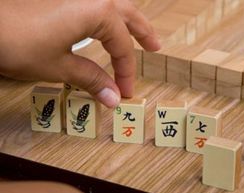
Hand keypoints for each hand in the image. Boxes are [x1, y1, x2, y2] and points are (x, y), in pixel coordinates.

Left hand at [0, 0, 159, 107]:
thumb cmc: (19, 42)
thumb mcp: (60, 66)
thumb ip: (92, 79)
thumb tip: (113, 98)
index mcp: (98, 10)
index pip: (122, 46)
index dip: (126, 71)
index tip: (126, 92)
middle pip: (128, 15)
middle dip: (143, 33)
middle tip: (155, 47)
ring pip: (113, 5)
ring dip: (127, 20)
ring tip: (136, 33)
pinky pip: (95, 5)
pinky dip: (107, 15)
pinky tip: (105, 23)